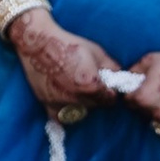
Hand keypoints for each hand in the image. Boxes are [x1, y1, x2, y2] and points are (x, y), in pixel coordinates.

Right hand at [2, 6, 123, 112]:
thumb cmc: (69, 44)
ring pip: (80, 112)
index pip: (110, 100)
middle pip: (95, 106)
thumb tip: (121, 76)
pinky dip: (64, 114)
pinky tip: (66, 104)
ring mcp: (61, 102)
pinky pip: (59, 118)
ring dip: (82, 104)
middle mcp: (77, 98)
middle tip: (90, 84)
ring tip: (78, 90)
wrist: (38, 42)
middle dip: (97, 97)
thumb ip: (112, 67)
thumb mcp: (96, 51)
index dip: (110, 92)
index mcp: (91, 86)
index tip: (106, 86)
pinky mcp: (47, 103)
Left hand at [130, 43, 159, 131]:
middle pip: (142, 112)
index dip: (134, 94)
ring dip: (158, 114)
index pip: (129, 101)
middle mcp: (155, 113)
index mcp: (143, 98)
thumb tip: (125, 78)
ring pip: (156, 122)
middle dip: (146, 104)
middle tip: (158, 93)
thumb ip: (133, 70)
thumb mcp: (150, 60)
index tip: (142, 89)